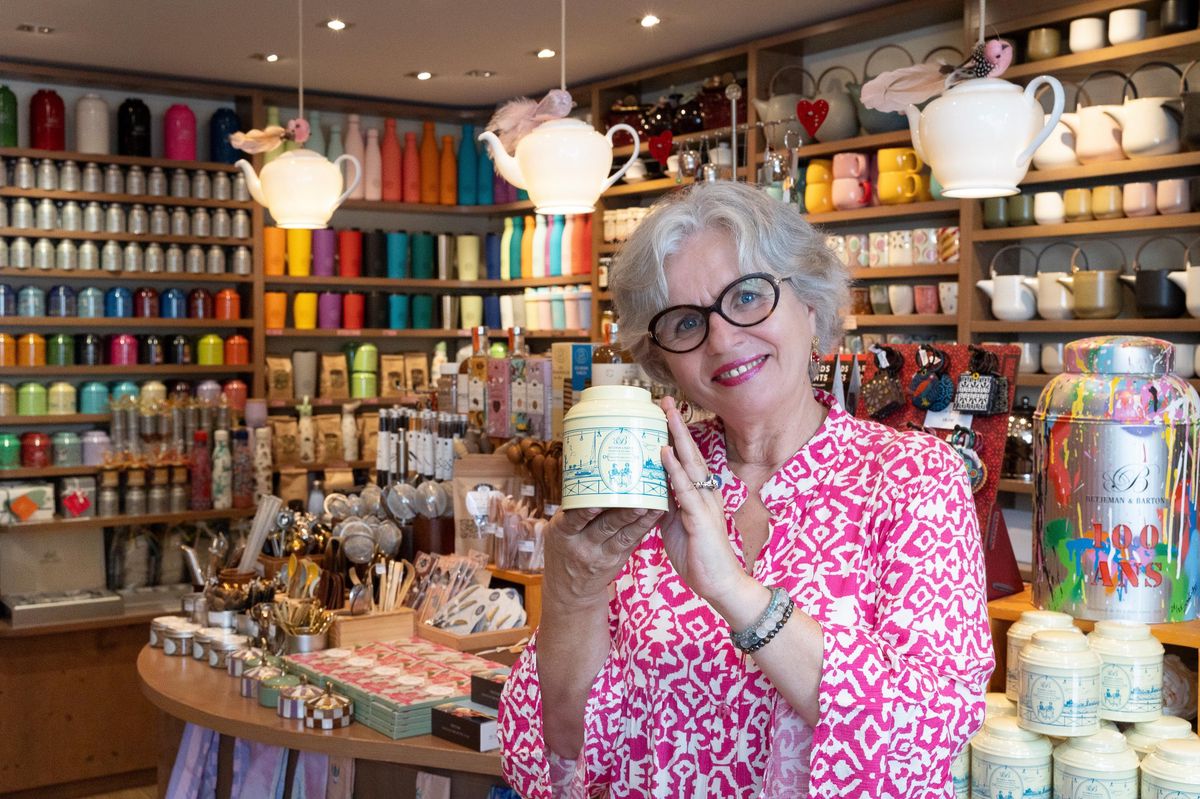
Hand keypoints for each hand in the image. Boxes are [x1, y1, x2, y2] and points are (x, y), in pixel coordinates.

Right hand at [543, 505, 662, 608]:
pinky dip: (643, 528)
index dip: (585, 512)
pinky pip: (631, 542)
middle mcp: (583, 546)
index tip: (597, 502)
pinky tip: (655, 516)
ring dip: (640, 520)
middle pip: (605, 527)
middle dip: (623, 514)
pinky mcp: (617, 560)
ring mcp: (602, 555)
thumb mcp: (556, 531)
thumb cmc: (561, 549)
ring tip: (654, 507)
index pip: (574, 521)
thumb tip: (587, 478)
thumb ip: (570, 510)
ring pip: (623, 536)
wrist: (569, 590)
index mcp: (563, 533)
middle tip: (638, 499)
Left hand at [659, 396, 746, 602]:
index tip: (663, 413)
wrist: (720, 585)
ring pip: (690, 464)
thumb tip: (648, 492)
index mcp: (699, 494)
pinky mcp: (701, 519)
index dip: (675, 435)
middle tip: (664, 400)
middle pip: (690, 452)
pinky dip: (674, 470)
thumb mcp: (676, 526)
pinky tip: (664, 453)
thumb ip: (666, 506)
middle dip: (677, 426)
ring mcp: (705, 504)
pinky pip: (686, 489)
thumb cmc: (699, 557)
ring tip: (666, 415)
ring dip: (677, 438)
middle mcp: (705, 493)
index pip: (686, 458)